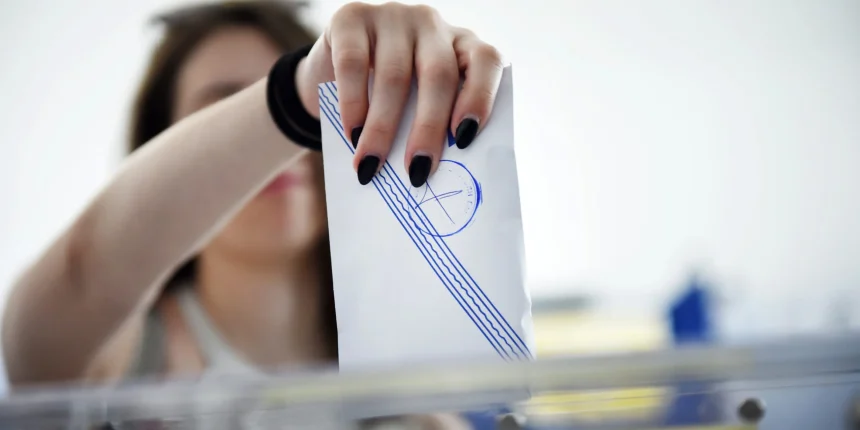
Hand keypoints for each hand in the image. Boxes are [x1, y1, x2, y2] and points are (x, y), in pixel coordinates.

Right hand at [296, 2, 504, 186]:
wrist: (332, 71)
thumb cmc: (389, 99)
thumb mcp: (417, 106)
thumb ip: (433, 126)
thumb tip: (430, 174)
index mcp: (462, 44)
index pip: (486, 61)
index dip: (480, 98)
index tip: (465, 140)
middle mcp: (431, 24)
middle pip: (438, 74)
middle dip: (428, 128)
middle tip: (417, 172)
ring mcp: (391, 16)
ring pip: (395, 74)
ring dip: (383, 128)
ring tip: (372, 165)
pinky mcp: (351, 18)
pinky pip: (353, 63)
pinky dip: (353, 105)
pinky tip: (351, 134)